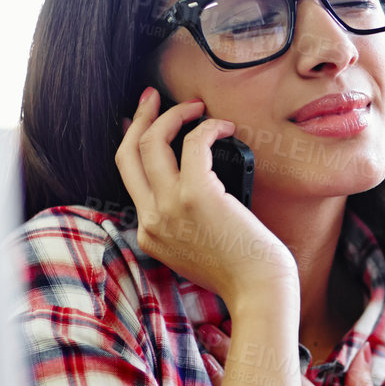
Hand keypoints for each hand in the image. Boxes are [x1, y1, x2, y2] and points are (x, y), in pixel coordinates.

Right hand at [115, 87, 296, 310]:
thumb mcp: (192, 250)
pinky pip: (193, 143)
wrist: (257, 290)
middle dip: (140, 117)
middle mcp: (150, 219)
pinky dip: (208, 127)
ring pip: (153, 142)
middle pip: (128, 153)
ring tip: (196, 106)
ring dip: (173, 114)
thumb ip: (179, 223)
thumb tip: (186, 184)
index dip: (132, 141)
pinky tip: (225, 127)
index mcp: (147, 233)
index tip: (140, 121)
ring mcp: (169, 206)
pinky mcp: (197, 194)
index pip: (127, 176)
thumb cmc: (239, 270)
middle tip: (153, 95)